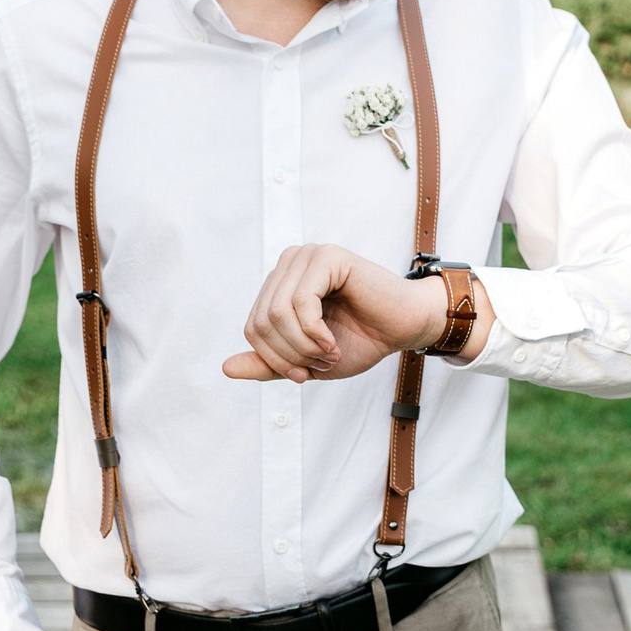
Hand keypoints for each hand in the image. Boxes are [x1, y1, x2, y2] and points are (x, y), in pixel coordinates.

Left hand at [223, 244, 491, 381]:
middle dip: (290, 354)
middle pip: (261, 322)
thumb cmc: (360, 340)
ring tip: (328, 352)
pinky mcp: (327, 257)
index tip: (304, 373)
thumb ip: (269, 364)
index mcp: (279, 285)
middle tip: (321, 363)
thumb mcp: (305, 361)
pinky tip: (331, 342)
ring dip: (304, 346)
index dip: (276, 359)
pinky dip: (313, 333)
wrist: (405, 329)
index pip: (252, 328)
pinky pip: (300, 303)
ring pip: (277, 314)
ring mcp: (306, 256)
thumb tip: (225, 368)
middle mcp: (288, 264)